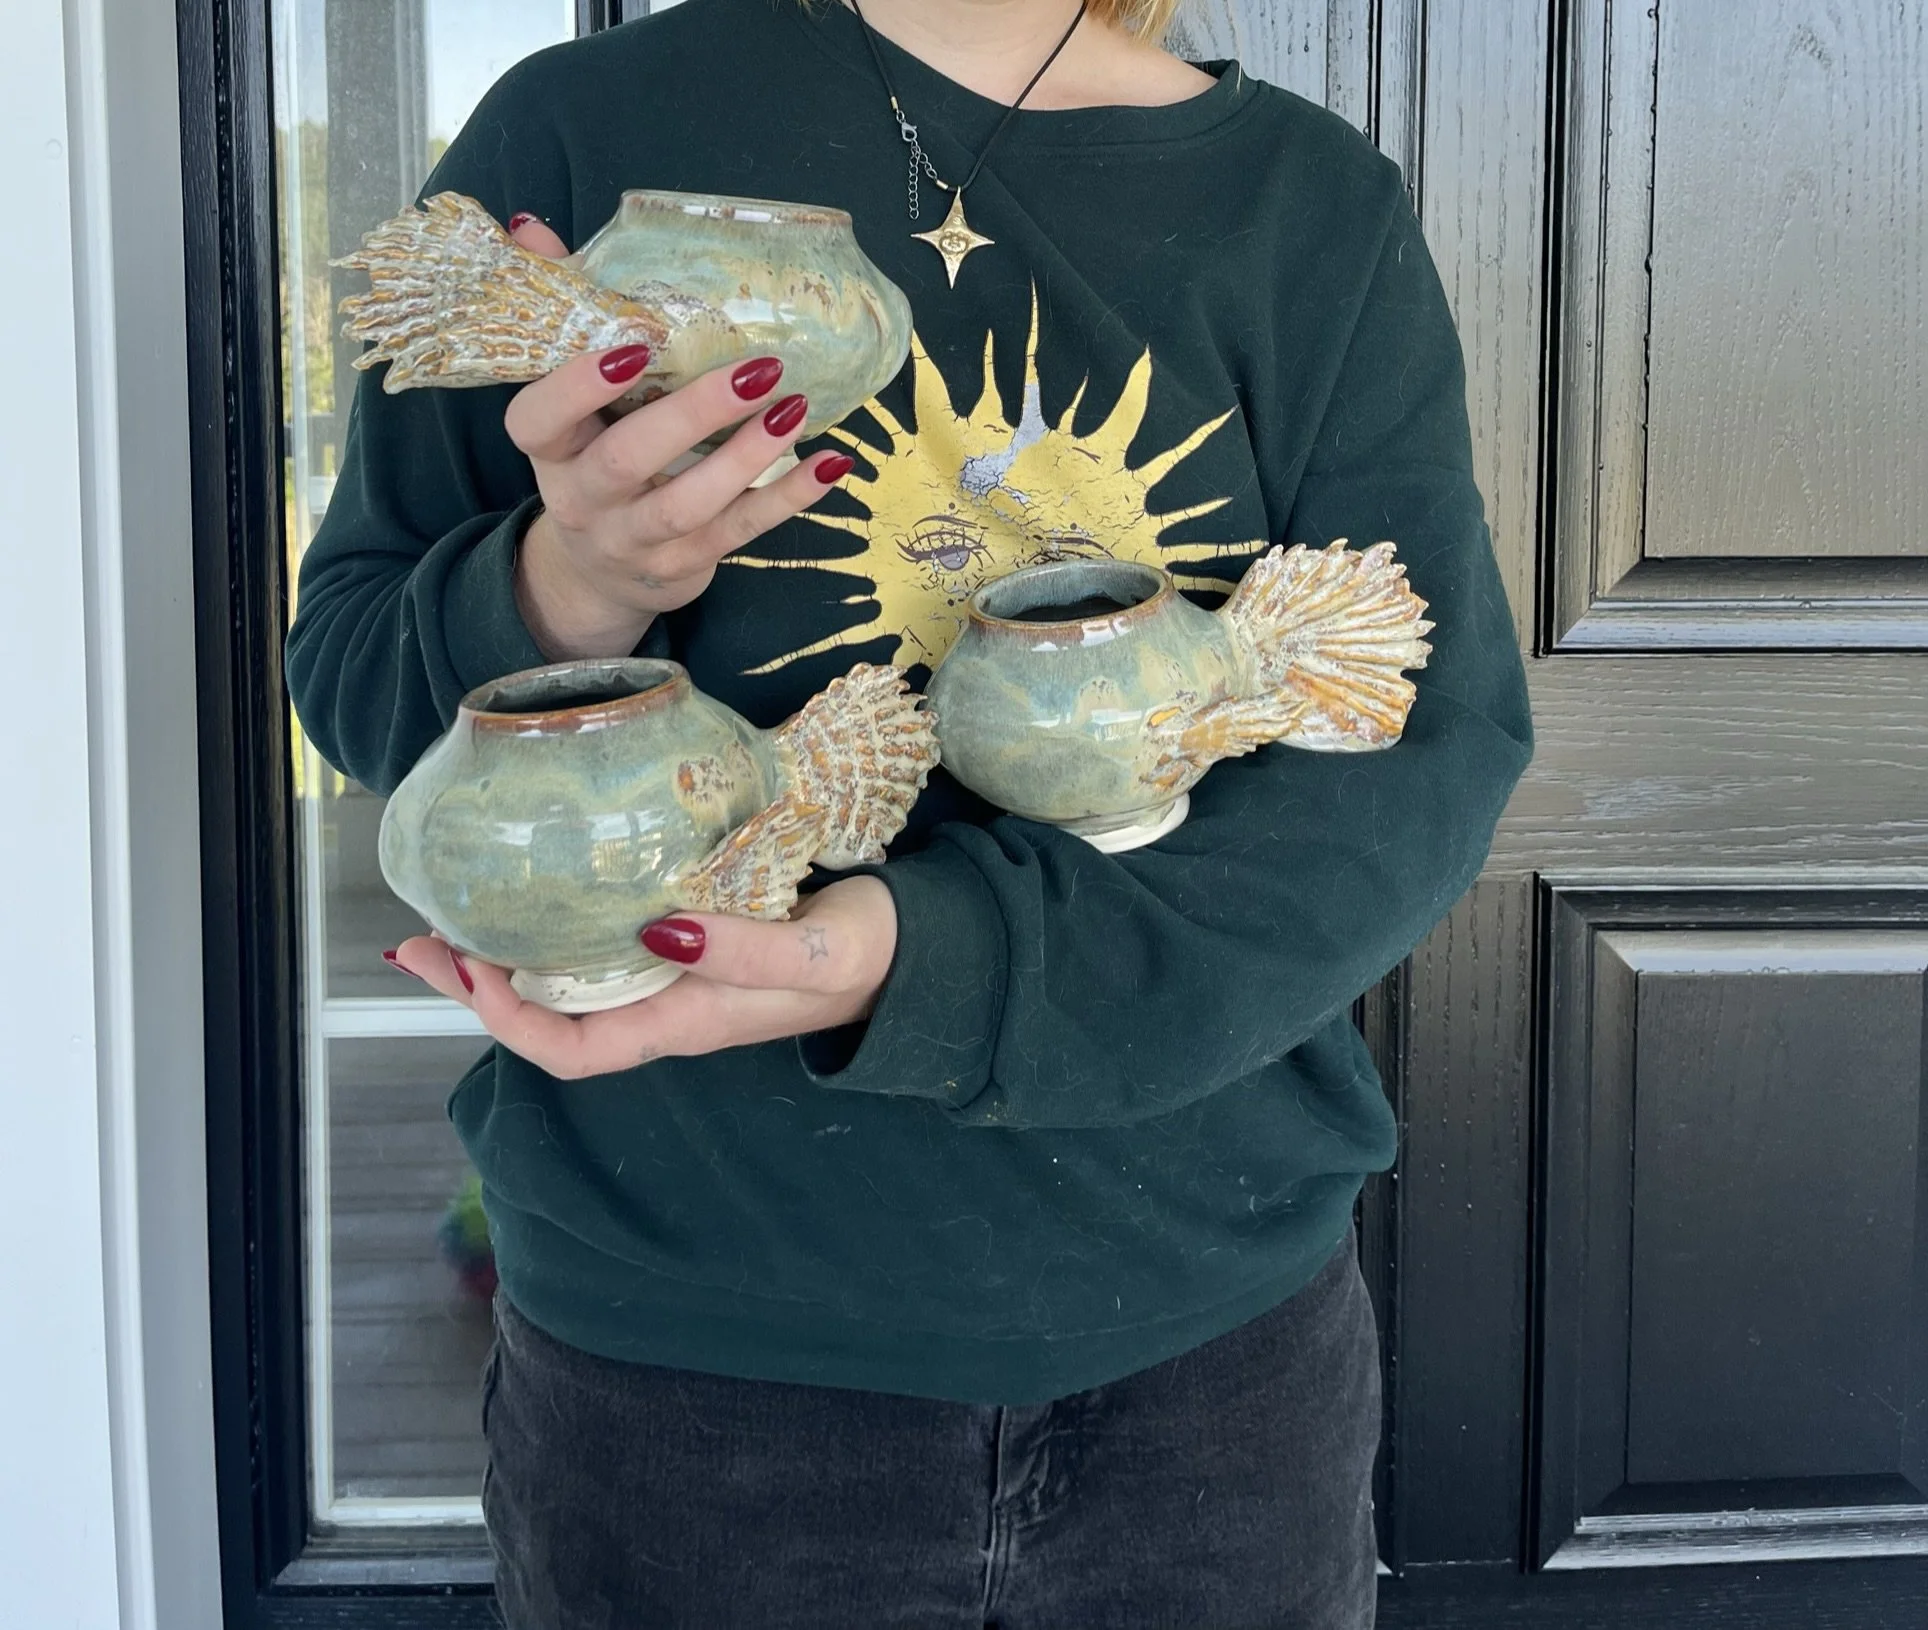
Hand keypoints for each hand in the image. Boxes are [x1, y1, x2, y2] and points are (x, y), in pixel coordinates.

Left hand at [383, 876, 897, 1080]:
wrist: (914, 948)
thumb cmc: (866, 953)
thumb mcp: (814, 954)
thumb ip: (743, 949)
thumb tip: (656, 932)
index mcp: (688, 1022)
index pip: (574, 1049)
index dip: (509, 1020)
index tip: (465, 968)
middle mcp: (669, 1007)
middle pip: (552, 1020)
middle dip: (480, 989)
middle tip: (419, 941)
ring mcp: (677, 977)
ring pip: (570, 983)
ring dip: (509, 958)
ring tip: (454, 919)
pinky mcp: (691, 940)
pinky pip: (602, 948)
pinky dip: (557, 927)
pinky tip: (543, 895)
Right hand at [500, 214, 855, 660]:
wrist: (597, 573)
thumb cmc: (588, 458)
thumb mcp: (563, 401)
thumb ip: (557, 314)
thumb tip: (531, 227)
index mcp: (549, 450)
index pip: (540, 419)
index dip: (579, 386)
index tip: (633, 346)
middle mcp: (583, 499)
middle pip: (627, 459)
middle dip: (692, 415)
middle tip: (757, 369)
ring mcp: (635, 539)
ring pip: (687, 504)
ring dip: (746, 457)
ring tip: (794, 408)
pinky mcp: (685, 565)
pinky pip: (740, 533)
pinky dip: (788, 499)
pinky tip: (830, 465)